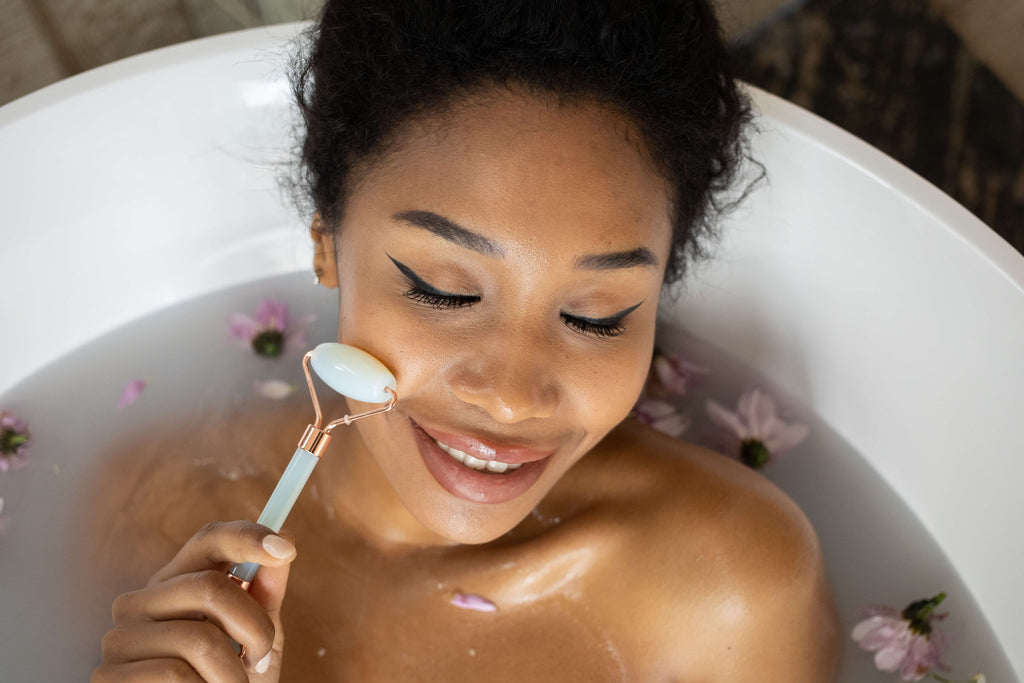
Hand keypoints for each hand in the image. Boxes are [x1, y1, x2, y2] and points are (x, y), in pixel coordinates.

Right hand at [93, 520, 295, 681]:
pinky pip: (176, 675)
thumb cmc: (226, 681)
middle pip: (210, 587)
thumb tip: (283, 538)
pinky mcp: (108, 677)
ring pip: (198, 639)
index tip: (285, 549)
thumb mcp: (256, 637)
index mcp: (175, 583)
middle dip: (255, 628)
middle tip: (260, 660)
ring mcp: (119, 639)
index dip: (247, 537)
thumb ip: (267, 592)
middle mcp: (140, 603)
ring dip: (233, 673)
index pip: (209, 540)